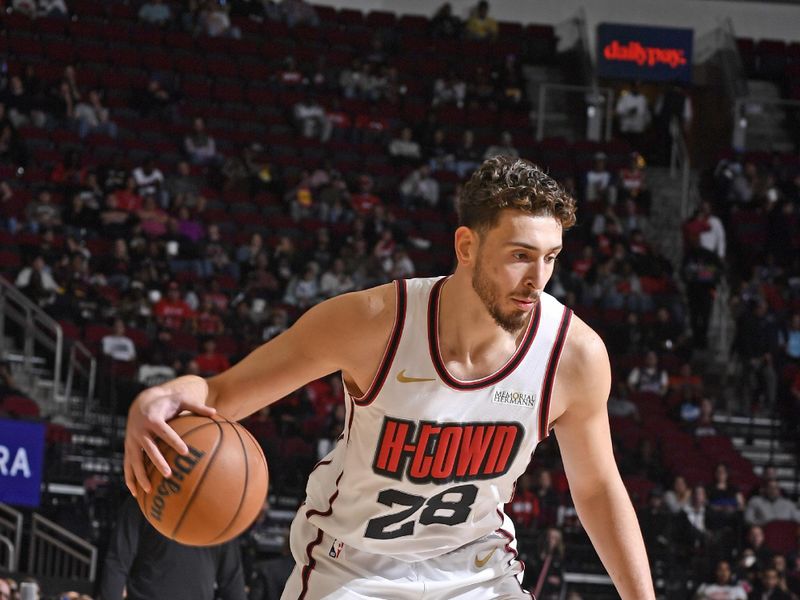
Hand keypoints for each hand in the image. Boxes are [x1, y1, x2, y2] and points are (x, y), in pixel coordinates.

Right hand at [124, 379, 214, 495]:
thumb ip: (197, 406)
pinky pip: (127, 465)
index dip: (174, 441)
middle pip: (149, 448)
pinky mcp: (128, 448)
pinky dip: (130, 479)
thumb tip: (215, 412)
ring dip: (140, 475)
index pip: (165, 431)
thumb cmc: (166, 402)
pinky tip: (137, 494)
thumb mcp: (181, 399)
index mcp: (153, 419)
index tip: (185, 451)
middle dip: (158, 462)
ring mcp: (132, 440)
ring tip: (149, 490)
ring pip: (134, 460)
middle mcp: (140, 430)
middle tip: (169, 475)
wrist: (140, 403)